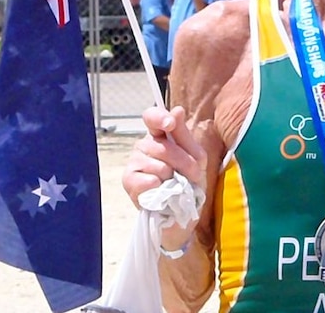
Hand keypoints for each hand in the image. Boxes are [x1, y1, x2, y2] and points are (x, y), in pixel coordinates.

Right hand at [122, 105, 207, 245]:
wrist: (182, 215)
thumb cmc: (188, 183)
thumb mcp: (195, 157)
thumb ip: (184, 135)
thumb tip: (176, 109)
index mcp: (159, 135)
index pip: (152, 117)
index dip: (159, 117)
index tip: (169, 123)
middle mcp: (144, 145)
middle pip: (163, 146)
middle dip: (184, 163)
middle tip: (191, 176)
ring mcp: (134, 162)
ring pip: (159, 165)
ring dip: (174, 179)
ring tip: (175, 186)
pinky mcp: (128, 181)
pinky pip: (148, 180)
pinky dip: (161, 189)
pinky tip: (161, 193)